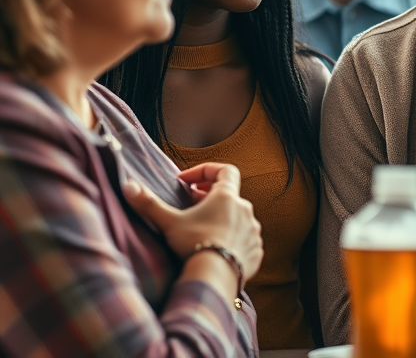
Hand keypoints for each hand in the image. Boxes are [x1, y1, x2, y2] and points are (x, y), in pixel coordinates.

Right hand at [123, 162, 262, 282]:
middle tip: (191, 204)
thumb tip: (128, 186)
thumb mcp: (169, 222)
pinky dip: (231, 240)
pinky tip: (216, 249)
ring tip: (202, 229)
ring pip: (237, 218)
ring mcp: (253, 231)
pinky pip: (244, 240)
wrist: (215, 278)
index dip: (205, 171)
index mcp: (227, 197)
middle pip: (229, 195)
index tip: (186, 182)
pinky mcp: (255, 250)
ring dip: (222, 220)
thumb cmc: (194, 244)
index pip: (224, 170)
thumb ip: (148, 203)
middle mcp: (245, 210)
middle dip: (210, 197)